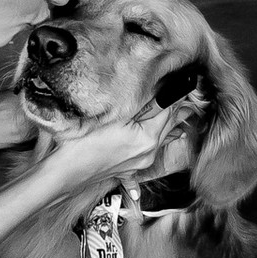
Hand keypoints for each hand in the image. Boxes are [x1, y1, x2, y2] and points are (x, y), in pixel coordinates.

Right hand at [48, 104, 183, 196]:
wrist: (66, 173)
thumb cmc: (83, 144)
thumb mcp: (112, 117)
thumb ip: (139, 106)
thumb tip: (159, 94)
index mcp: (146, 138)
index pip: (167, 110)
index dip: (175, 95)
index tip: (184, 83)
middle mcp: (148, 152)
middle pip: (167, 127)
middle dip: (178, 112)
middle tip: (190, 101)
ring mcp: (139, 163)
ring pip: (160, 142)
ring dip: (170, 130)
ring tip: (182, 124)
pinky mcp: (128, 170)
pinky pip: (146, 159)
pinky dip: (153, 151)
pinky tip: (155, 155)